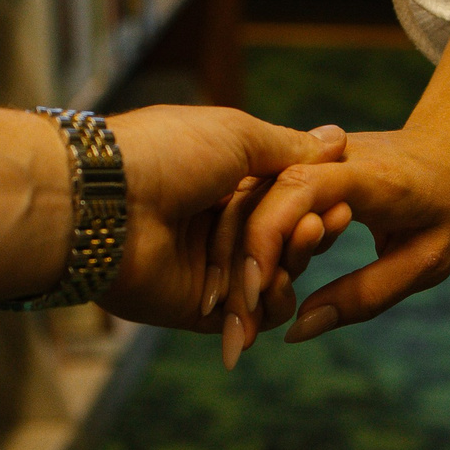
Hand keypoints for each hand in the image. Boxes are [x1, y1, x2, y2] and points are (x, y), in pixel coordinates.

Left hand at [98, 107, 345, 329]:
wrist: (108, 203)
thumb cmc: (167, 155)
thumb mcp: (236, 134)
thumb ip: (288, 148)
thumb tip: (336, 139)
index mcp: (223, 178)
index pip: (286, 198)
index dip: (315, 201)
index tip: (341, 199)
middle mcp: (216, 223)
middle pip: (286, 240)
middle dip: (308, 234)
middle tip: (323, 224)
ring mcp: (209, 267)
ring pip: (275, 278)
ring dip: (293, 264)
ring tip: (297, 245)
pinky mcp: (199, 309)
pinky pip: (253, 315)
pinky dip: (270, 304)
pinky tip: (274, 285)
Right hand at [220, 0, 449, 357]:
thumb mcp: (428, 261)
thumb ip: (366, 294)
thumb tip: (298, 330)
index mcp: (370, 173)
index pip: (301, 189)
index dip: (269, 238)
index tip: (255, 293)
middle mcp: (326, 154)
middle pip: (258, 198)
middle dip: (237, 267)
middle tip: (234, 335)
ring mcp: (304, 155)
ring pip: (244, 201)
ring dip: (230, 263)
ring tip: (232, 325)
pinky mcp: (291, 167)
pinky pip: (253, 204)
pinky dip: (240, 250)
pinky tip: (238, 296)